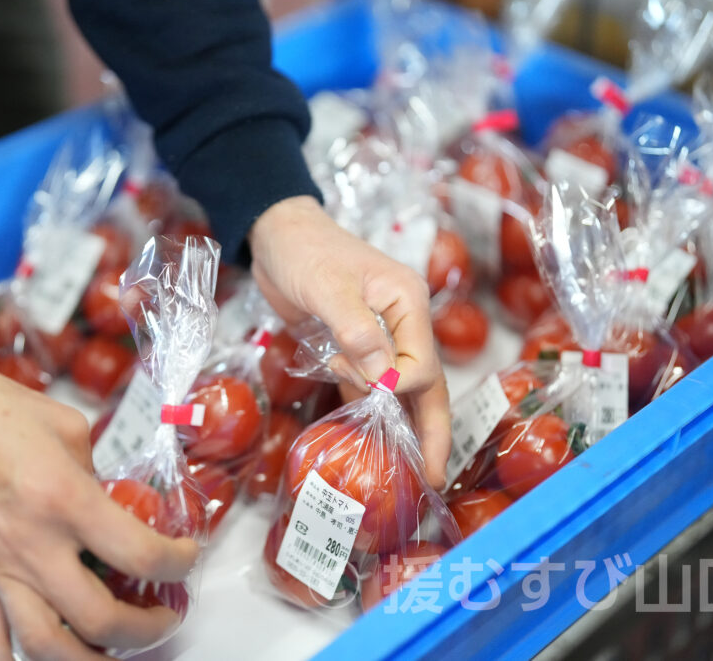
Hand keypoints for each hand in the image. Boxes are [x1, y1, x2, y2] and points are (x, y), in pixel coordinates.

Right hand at [0, 318, 198, 659]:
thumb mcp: (72, 431)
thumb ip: (100, 477)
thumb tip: (119, 505)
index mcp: (66, 500)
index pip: (138, 554)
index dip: (176, 563)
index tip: (185, 557)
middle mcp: (33, 544)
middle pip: (98, 620)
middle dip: (146, 629)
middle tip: (165, 615)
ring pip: (44, 647)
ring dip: (88, 660)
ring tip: (114, 650)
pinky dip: (14, 659)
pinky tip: (45, 655)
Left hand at [249, 196, 450, 488]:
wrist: (278, 234)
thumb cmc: (305, 251)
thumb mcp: (327, 286)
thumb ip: (356, 330)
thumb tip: (383, 378)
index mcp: (408, 303)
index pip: (420, 363)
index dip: (395, 387)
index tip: (354, 379)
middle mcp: (404, 323)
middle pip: (428, 384)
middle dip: (432, 430)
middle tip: (433, 477)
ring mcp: (382, 336)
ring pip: (404, 390)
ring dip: (406, 428)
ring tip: (410, 474)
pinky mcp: (356, 346)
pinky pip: (374, 386)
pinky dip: (375, 413)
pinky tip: (377, 444)